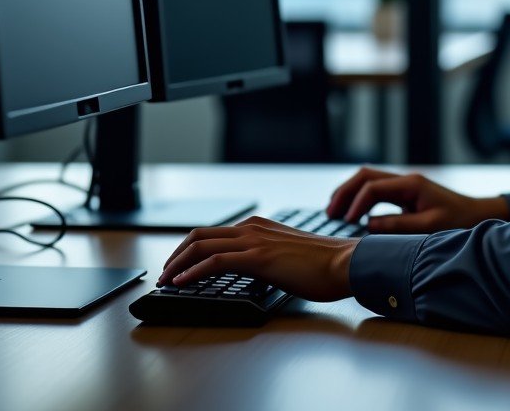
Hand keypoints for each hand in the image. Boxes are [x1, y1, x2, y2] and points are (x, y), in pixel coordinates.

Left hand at [156, 216, 357, 301]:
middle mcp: (252, 228)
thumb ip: (268, 256)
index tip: (177, 266)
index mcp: (259, 226)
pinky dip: (192, 272)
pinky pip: (214, 262)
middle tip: (164, 274)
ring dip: (177, 264)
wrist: (345, 263)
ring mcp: (254, 241)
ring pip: (202, 246)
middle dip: (176, 254)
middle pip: (200, 235)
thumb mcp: (287, 255)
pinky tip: (181, 283)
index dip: (189, 249)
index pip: (213, 233)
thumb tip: (254, 270)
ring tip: (165, 280)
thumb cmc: (323, 265)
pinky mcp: (258, 258)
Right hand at [326, 166, 509, 233]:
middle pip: (365, 176)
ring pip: (368, 180)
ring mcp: (404, 185)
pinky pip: (377, 191)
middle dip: (345, 192)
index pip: (373, 187)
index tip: (347, 222)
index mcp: (410, 184)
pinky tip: (354, 215)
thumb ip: (398, 225)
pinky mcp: (406, 193)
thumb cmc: (458, 221)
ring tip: (334, 212)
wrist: (477, 215)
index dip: (356, 203)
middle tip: (330, 212)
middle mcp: (405, 180)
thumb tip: (368, 226)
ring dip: (350, 193)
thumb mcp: (429, 227)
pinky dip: (361, 199)